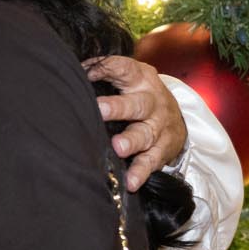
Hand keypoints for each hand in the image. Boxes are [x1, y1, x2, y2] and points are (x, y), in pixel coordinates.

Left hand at [86, 55, 186, 190]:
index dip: (107, 68)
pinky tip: (130, 181)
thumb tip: (72, 71)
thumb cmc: (138, 95)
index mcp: (140, 79)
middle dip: (119, 107)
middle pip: (138, 104)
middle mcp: (152, 102)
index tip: (87, 73)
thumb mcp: (128, 78)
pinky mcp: (162, 149)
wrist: (176, 119)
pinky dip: (140, 172)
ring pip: (146, 133)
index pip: (125, 68)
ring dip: (131, 141)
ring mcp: (159, 126)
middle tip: (100, 110)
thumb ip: (105, 73)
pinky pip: (151, 161)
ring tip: (118, 147)